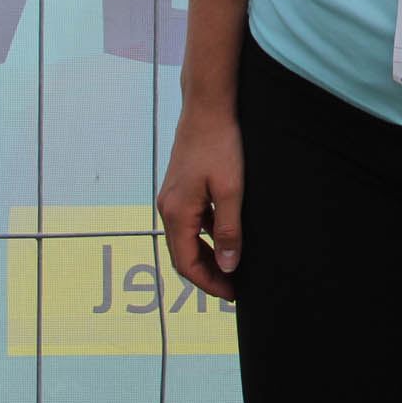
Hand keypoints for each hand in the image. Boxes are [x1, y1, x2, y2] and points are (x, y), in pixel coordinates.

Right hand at [156, 105, 245, 301]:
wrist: (207, 107)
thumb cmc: (221, 145)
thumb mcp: (231, 190)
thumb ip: (229, 230)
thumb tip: (229, 266)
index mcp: (176, 213)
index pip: (187, 264)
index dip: (209, 283)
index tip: (232, 295)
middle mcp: (167, 208)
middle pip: (183, 254)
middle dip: (208, 274)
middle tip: (234, 287)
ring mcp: (171, 197)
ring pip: (187, 238)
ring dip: (207, 255)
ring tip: (233, 266)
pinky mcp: (180, 186)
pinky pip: (190, 221)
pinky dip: (206, 235)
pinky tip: (226, 234)